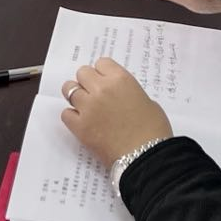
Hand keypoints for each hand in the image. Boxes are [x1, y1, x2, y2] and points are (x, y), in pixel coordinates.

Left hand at [60, 58, 174, 167]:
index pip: (101, 63)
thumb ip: (129, 92)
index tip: (106, 82)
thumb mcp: (147, 101)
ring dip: (77, 96)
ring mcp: (88, 107)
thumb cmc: (154, 130)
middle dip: (88, 82)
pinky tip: (83, 122)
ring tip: (86, 107)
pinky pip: (66, 113)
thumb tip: (119, 96)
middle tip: (95, 94)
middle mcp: (101, 89)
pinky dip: (72, 117)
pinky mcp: (80, 127)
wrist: (146, 157)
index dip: (103, 73)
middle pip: (82, 73)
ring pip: (69, 89)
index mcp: (120, 79)